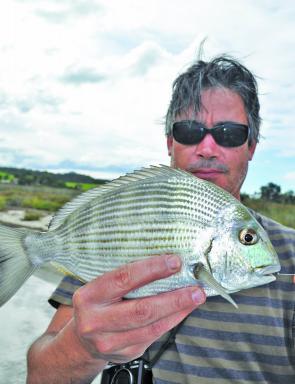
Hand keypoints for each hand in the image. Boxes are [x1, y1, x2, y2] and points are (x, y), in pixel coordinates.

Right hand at [72, 254, 205, 363]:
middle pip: (141, 309)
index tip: (175, 262)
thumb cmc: (97, 304)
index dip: (152, 269)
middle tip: (196, 288)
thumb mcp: (101, 287)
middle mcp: (95, 321)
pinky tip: (183, 310)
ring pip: (151, 326)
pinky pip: (154, 336)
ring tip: (195, 297)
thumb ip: (125, 278)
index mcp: (89, 296)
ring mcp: (109, 341)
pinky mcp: (125, 354)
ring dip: (178, 311)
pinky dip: (172, 321)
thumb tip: (164, 262)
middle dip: (173, 298)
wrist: (82, 340)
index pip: (123, 278)